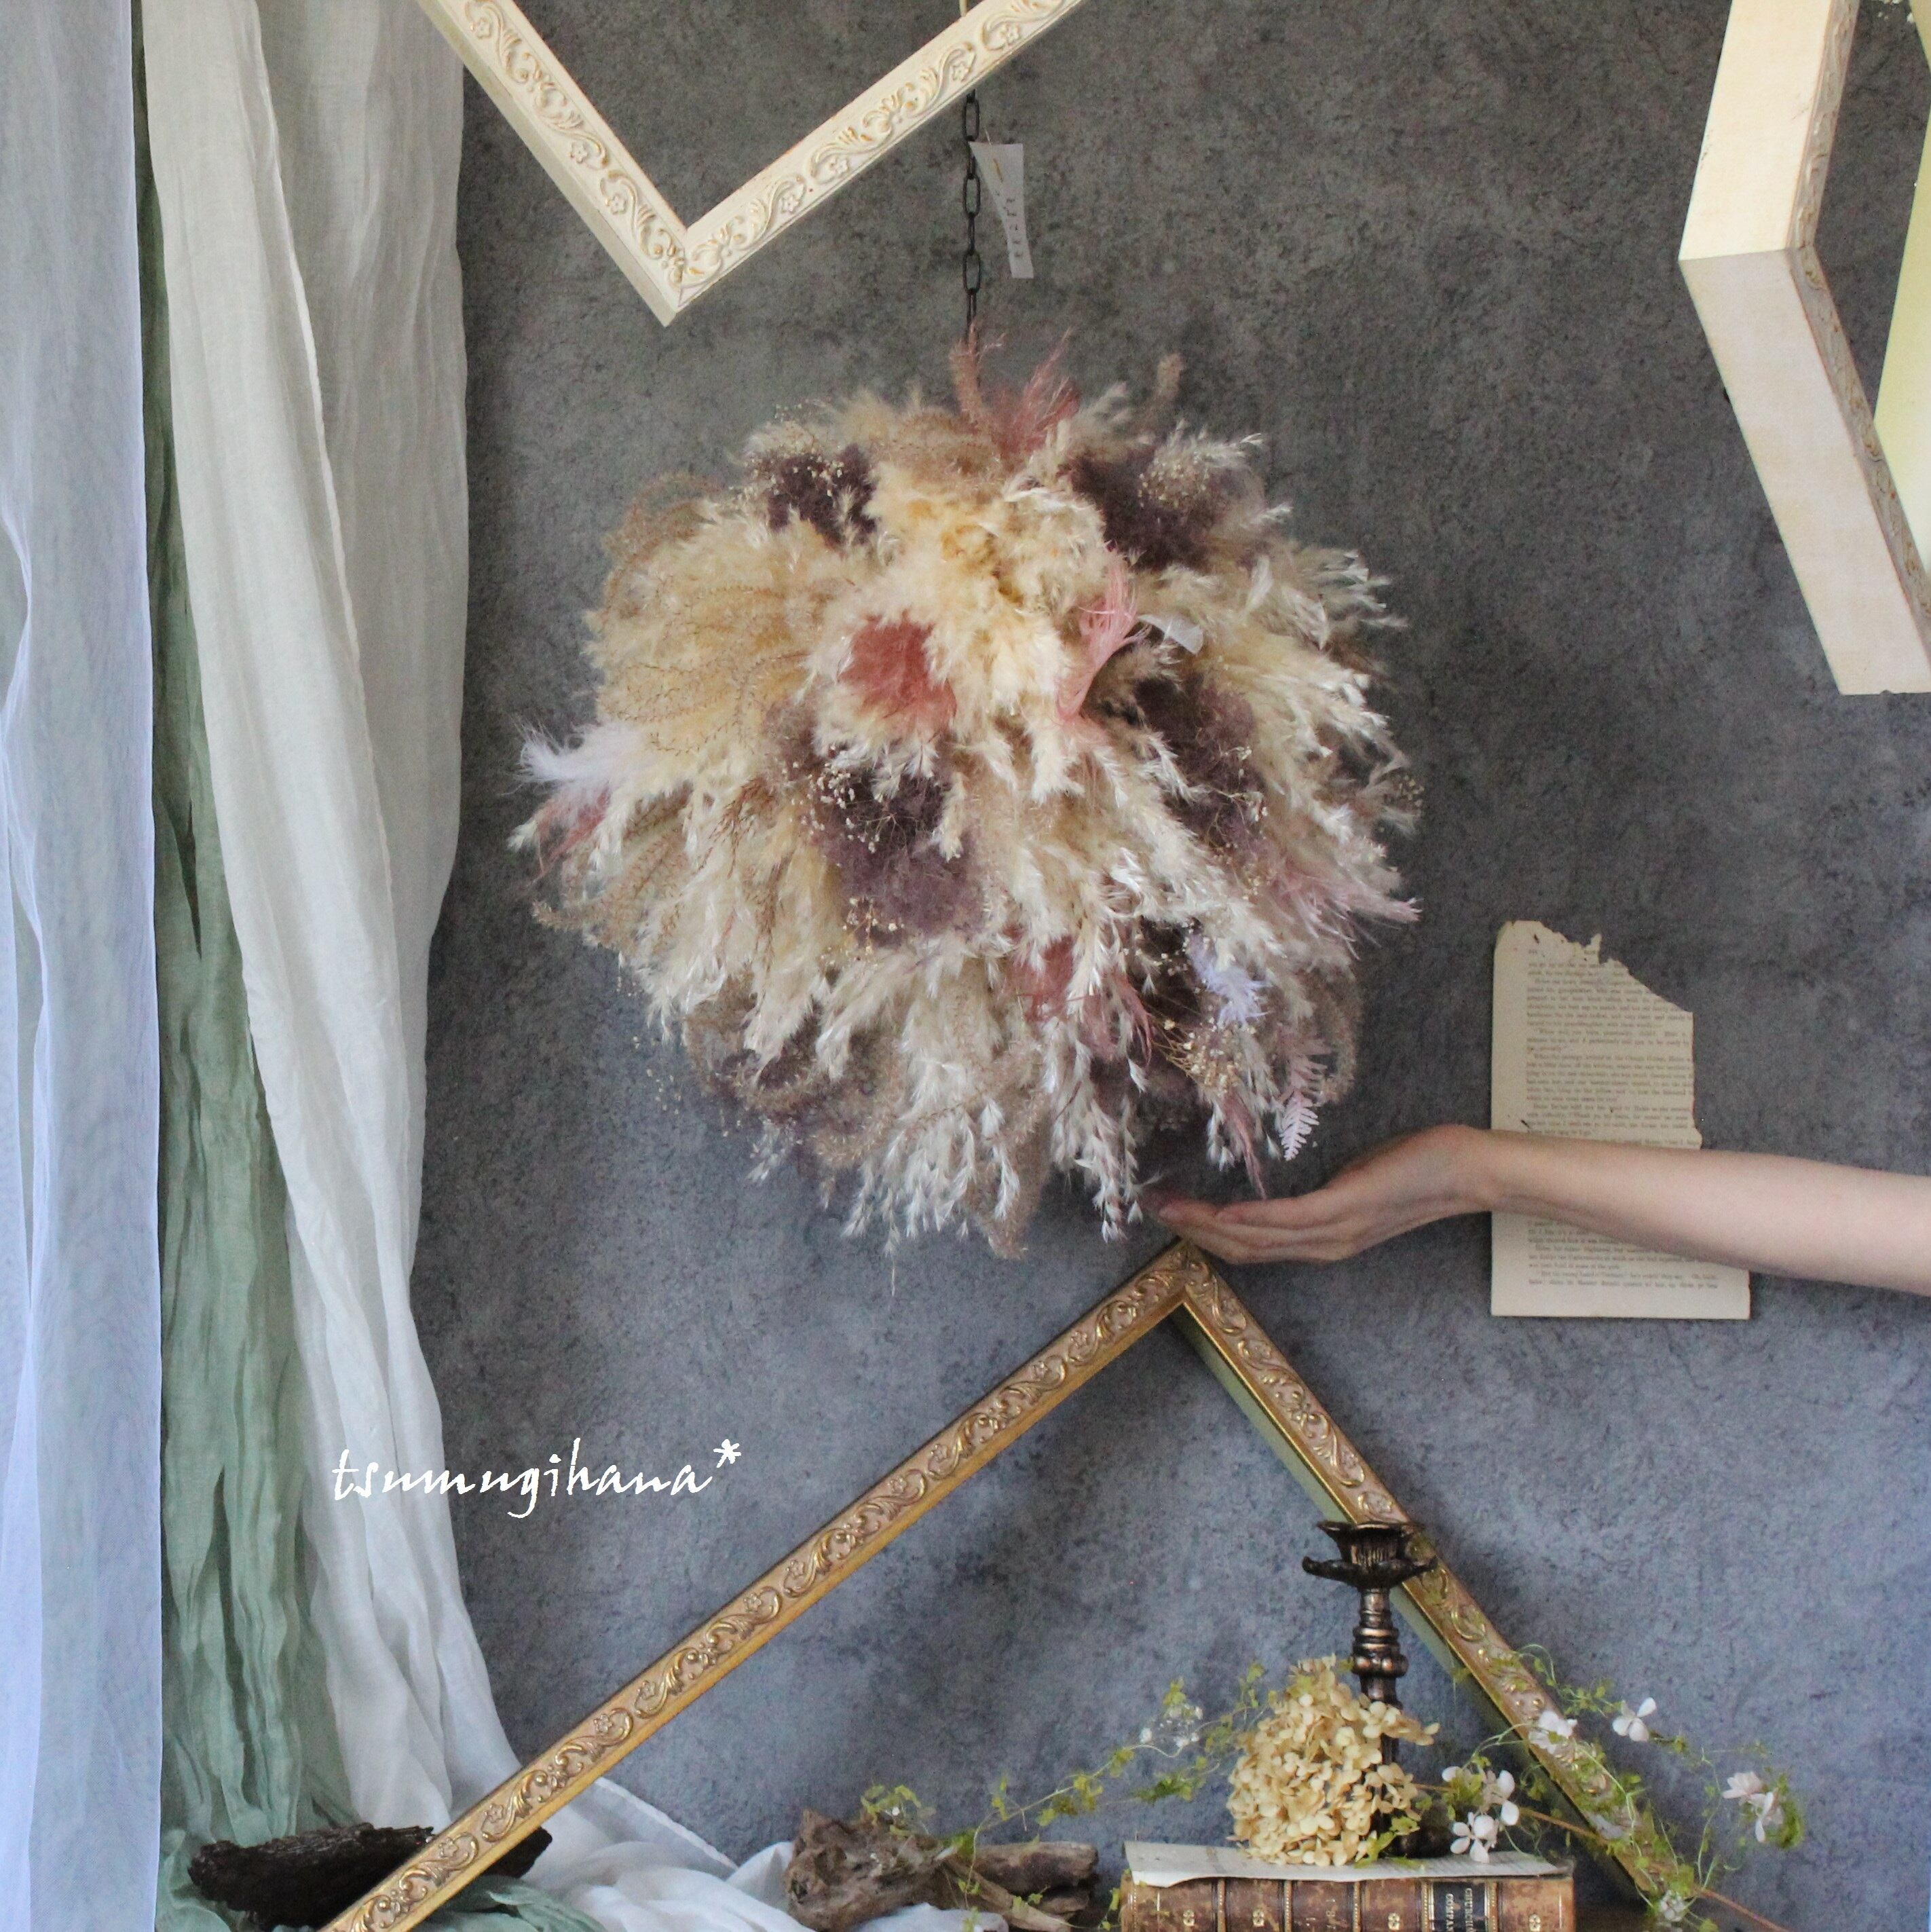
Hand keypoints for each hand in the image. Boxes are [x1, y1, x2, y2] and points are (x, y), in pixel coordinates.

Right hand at [1152, 1125, 1491, 1265]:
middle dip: (1195, 1233)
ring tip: (1170, 1210)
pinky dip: (1251, 1220)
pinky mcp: (1345, 1209)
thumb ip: (1322, 1187)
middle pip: (1246, 1251)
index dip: (1208, 1236)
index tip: (1171, 1215)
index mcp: (1325, 1241)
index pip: (1254, 1248)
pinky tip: (1221, 1214)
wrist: (1468, 1173)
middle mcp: (1324, 1246)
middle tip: (1153, 1212)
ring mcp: (1334, 1231)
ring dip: (1208, 1226)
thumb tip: (1290, 1174)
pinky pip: (1289, 1221)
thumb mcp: (1358, 1180)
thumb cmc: (1417, 1167)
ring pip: (1258, 1239)